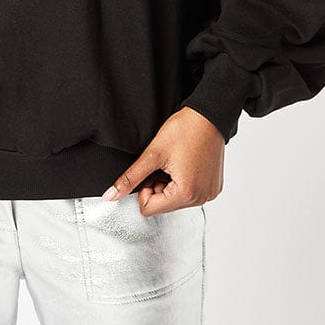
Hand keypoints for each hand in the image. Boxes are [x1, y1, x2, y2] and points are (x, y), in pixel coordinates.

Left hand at [100, 106, 224, 215]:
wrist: (209, 116)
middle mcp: (201, 198)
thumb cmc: (186, 129)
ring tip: (175, 161)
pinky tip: (186, 163)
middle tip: (163, 163)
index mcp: (186, 194)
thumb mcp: (153, 153)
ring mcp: (209, 194)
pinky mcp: (213, 187)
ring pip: (176, 200)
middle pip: (164, 206)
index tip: (151, 169)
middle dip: (158, 186)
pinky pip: (190, 193)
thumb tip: (111, 195)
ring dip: (170, 184)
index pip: (149, 209)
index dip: (144, 188)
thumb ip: (131, 177)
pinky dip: (183, 181)